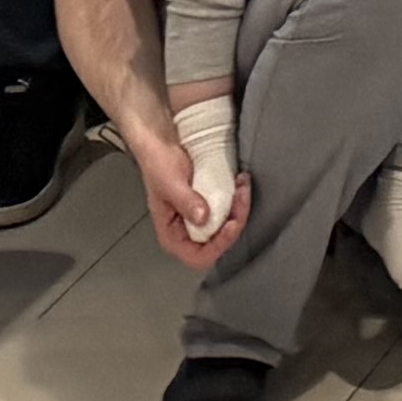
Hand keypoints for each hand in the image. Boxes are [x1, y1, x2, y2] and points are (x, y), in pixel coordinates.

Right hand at [123, 109, 241, 267]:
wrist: (162, 143)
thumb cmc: (158, 164)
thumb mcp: (170, 183)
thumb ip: (186, 202)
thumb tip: (203, 218)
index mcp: (171, 235)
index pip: (198, 257)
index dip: (219, 245)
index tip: (232, 223)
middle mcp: (186, 231)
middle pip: (218, 242)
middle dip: (235, 220)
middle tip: (242, 194)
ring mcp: (199, 219)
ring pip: (227, 226)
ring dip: (240, 208)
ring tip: (242, 185)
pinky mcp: (209, 205)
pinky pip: (228, 210)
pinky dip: (237, 200)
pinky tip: (240, 184)